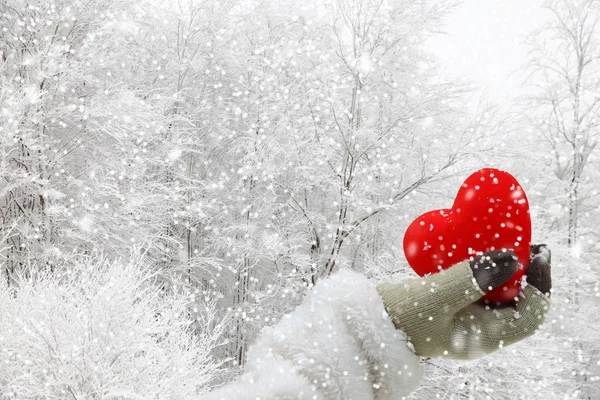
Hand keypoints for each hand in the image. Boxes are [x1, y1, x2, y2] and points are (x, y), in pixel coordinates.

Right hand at [377, 246, 551, 359]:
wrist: (366, 326)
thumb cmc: (397, 316)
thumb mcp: (434, 295)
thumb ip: (471, 277)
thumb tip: (511, 259)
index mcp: (482, 337)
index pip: (530, 314)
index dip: (539, 283)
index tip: (537, 252)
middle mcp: (479, 332)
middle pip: (519, 303)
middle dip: (526, 273)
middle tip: (525, 243)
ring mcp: (466, 320)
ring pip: (500, 295)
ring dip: (506, 269)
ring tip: (503, 242)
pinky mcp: (452, 308)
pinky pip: (479, 289)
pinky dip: (484, 270)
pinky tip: (475, 251)